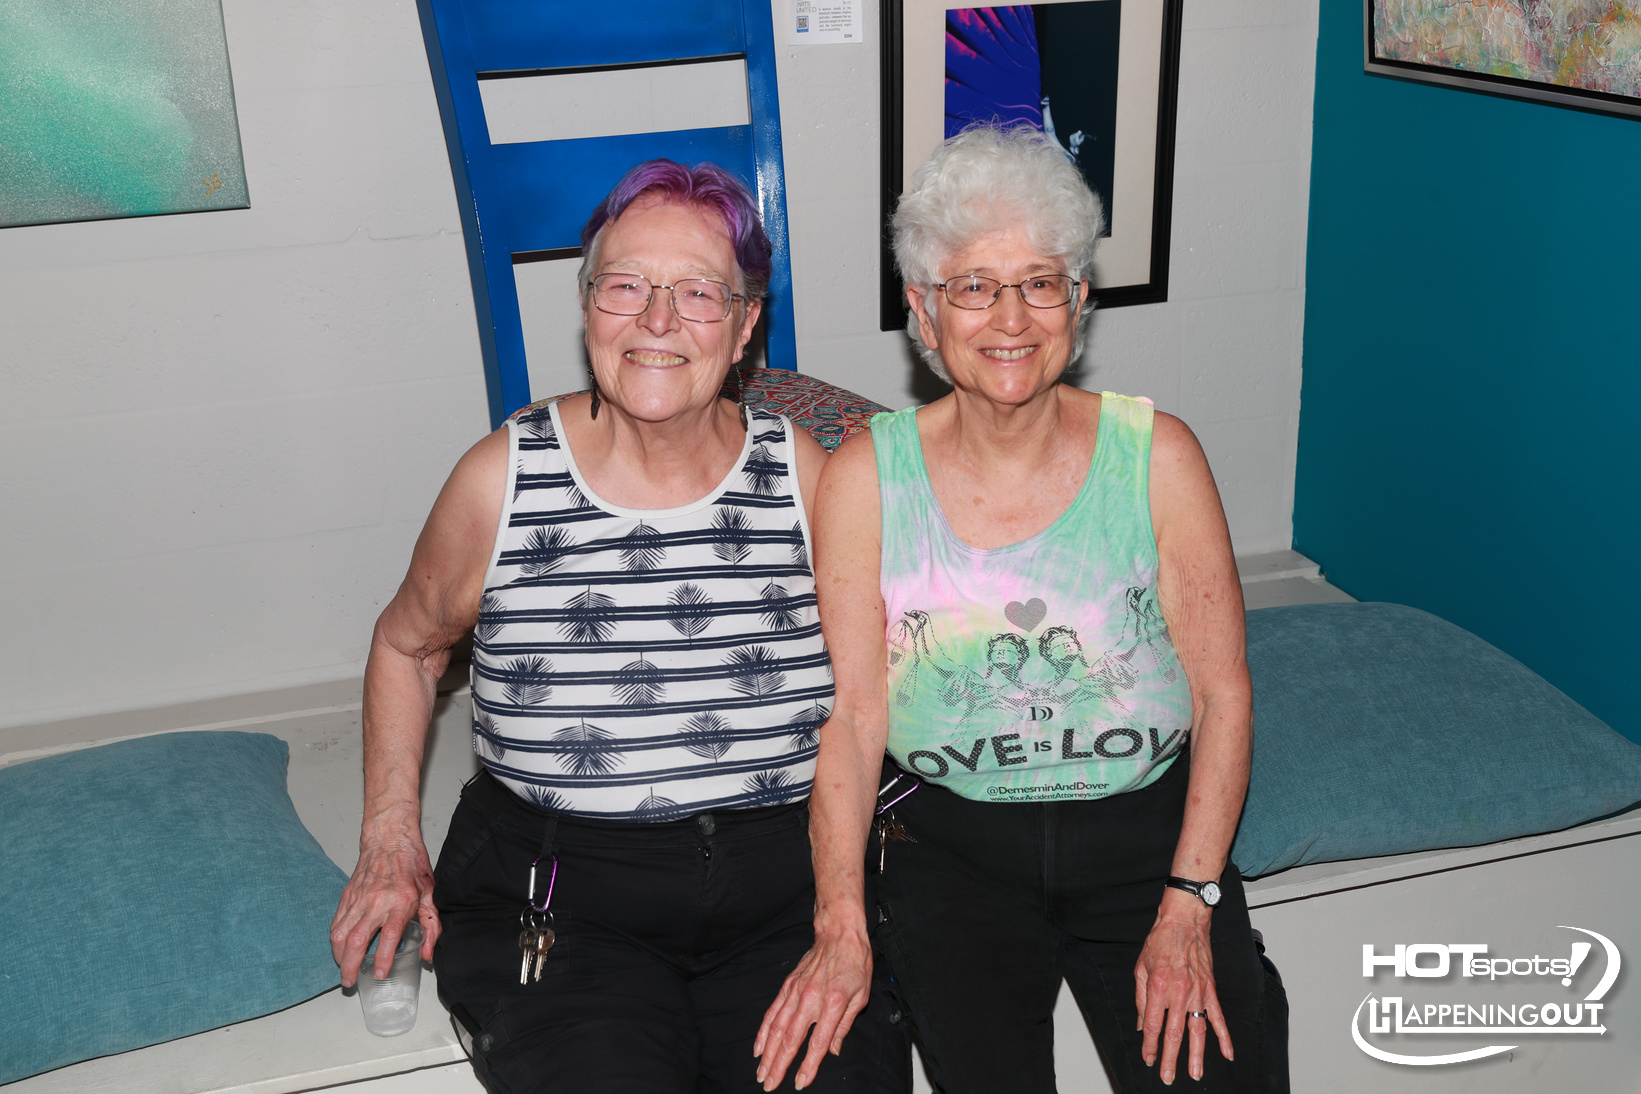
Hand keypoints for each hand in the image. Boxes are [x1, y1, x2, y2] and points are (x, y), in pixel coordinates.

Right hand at [330, 835, 440, 986]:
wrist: (389, 838)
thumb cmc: (411, 863)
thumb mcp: (430, 892)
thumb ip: (431, 925)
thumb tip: (427, 953)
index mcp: (401, 901)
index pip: (390, 935)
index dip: (384, 958)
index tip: (380, 973)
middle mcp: (377, 902)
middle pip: (357, 940)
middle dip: (350, 966)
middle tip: (350, 981)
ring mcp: (359, 899)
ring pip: (340, 934)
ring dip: (338, 956)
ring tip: (343, 969)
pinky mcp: (347, 896)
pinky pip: (336, 922)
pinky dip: (335, 939)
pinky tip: (339, 948)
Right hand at [753, 922, 872, 1090]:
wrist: (840, 934)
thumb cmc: (855, 964)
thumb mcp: (861, 996)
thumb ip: (844, 1026)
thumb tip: (833, 1050)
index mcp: (833, 1004)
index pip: (817, 1043)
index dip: (807, 1066)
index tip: (800, 1083)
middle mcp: (810, 999)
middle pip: (790, 1039)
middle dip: (778, 1065)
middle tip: (770, 1084)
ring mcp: (796, 992)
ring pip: (776, 1028)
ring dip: (767, 1053)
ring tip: (761, 1072)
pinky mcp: (788, 986)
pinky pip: (772, 1012)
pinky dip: (763, 1031)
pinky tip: (758, 1047)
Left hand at [1135, 889, 1232, 1084]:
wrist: (1184, 922)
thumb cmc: (1160, 942)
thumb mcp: (1140, 968)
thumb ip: (1140, 998)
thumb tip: (1140, 1024)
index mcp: (1157, 987)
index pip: (1151, 1025)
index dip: (1149, 1045)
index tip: (1148, 1058)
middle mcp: (1178, 992)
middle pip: (1173, 1033)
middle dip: (1170, 1058)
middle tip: (1167, 1077)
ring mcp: (1197, 993)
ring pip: (1197, 1031)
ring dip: (1195, 1055)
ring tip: (1194, 1074)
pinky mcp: (1210, 990)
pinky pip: (1218, 1017)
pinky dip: (1224, 1037)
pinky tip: (1227, 1054)